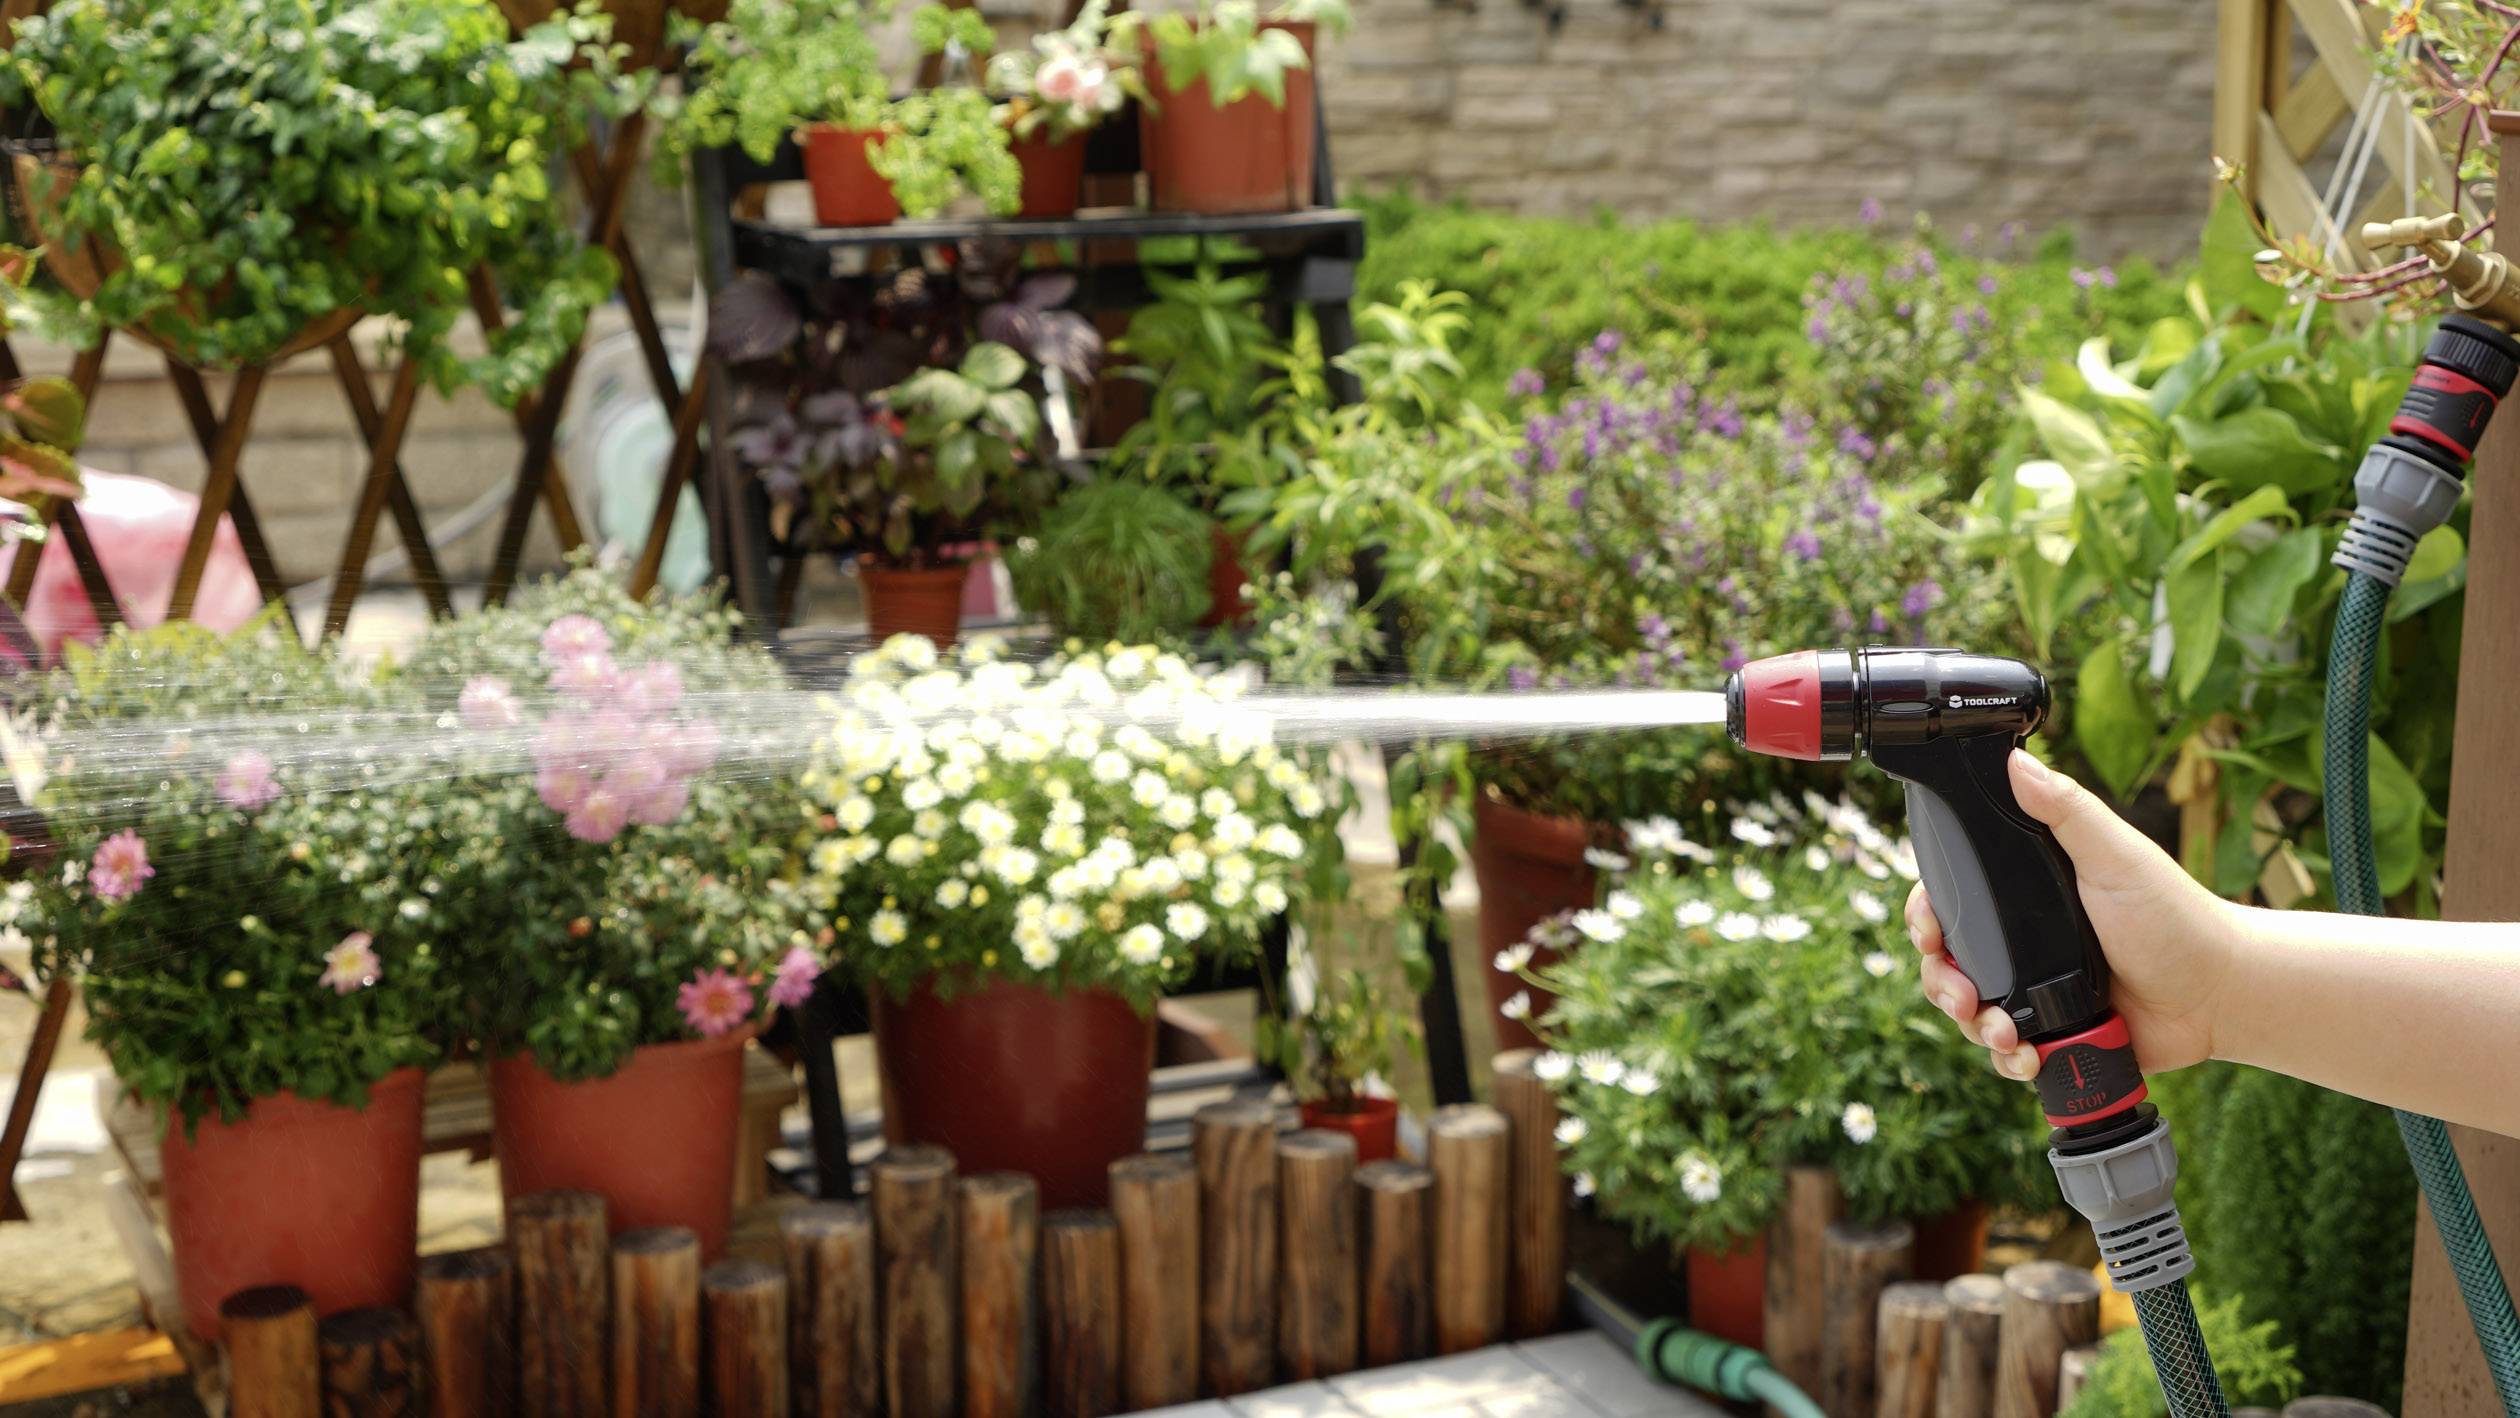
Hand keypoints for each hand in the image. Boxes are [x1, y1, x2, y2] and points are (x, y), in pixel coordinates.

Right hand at [1907, 750, 2239, 1080]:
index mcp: (2024, 895)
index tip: (1930, 934)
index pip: (1950, 902)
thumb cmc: (2174, 918)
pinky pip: (2007, 1054)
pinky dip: (2008, 1060)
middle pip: (1946, 963)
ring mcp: (2034, 991)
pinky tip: (2027, 1057)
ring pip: (1969, 1013)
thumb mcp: (2116, 855)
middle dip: (1942, 984)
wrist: (2218, 994)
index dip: (1925, 920)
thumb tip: (2014, 760)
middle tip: (1964, 996)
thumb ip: (2065, 810)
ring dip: (1974, 1026)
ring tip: (2005, 1033)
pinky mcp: (2053, 1036)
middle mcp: (2021, 943)